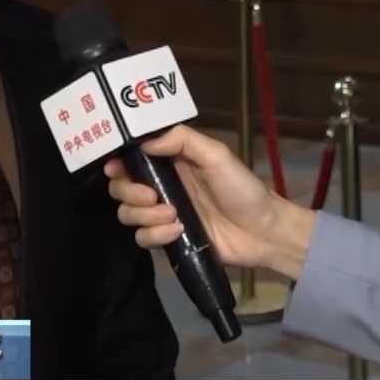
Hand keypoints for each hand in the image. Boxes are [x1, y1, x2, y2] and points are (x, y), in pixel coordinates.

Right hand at [103, 124, 316, 279]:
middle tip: (153, 196)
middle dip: (130, 192)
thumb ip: (182, 140)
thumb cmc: (242, 189)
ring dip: (145, 215)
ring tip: (173, 216)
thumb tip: (144, 141)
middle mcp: (163, 185)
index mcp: (172, 161)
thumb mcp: (217, 155)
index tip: (116, 168)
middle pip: (122, 188)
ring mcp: (164, 213)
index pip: (131, 158)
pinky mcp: (169, 238)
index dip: (118, 163)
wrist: (263, 232)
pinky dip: (155, 235)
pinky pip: (143, 238)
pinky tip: (177, 232)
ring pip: (128, 214)